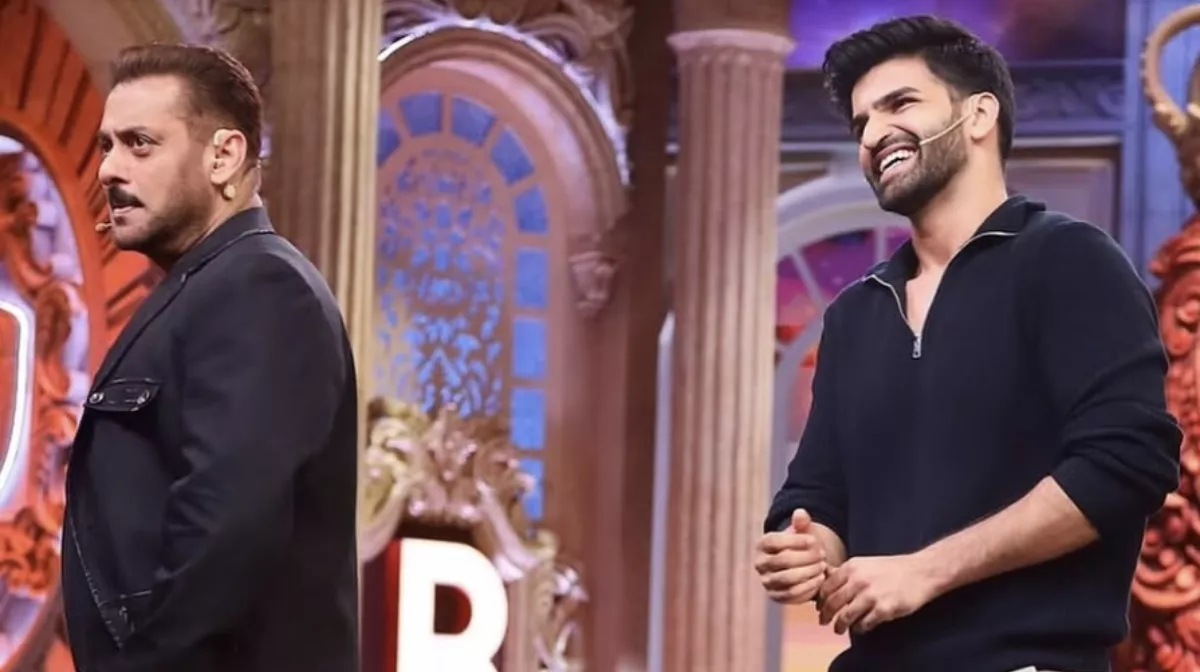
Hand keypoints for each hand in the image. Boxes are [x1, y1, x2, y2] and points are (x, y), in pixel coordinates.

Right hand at [754, 509, 826, 602]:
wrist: (799, 567)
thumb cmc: (800, 546)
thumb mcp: (801, 532)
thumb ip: (801, 523)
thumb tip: (800, 513)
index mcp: (762, 545)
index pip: (774, 541)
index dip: (796, 541)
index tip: (814, 541)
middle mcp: (760, 564)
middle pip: (782, 560)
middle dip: (806, 558)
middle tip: (822, 555)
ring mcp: (767, 582)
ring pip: (788, 579)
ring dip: (809, 572)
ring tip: (822, 567)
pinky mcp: (776, 597)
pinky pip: (792, 594)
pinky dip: (809, 587)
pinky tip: (820, 578)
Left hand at [817, 553, 938, 634]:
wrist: (920, 572)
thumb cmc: (892, 568)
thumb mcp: (864, 563)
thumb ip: (845, 571)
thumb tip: (824, 574)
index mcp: (851, 567)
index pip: (826, 587)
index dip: (820, 600)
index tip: (819, 608)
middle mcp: (858, 580)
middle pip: (832, 603)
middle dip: (826, 615)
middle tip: (824, 622)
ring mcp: (871, 595)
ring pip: (846, 616)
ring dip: (840, 625)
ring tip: (839, 629)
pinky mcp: (884, 609)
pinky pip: (864, 624)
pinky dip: (859, 628)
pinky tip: (859, 628)